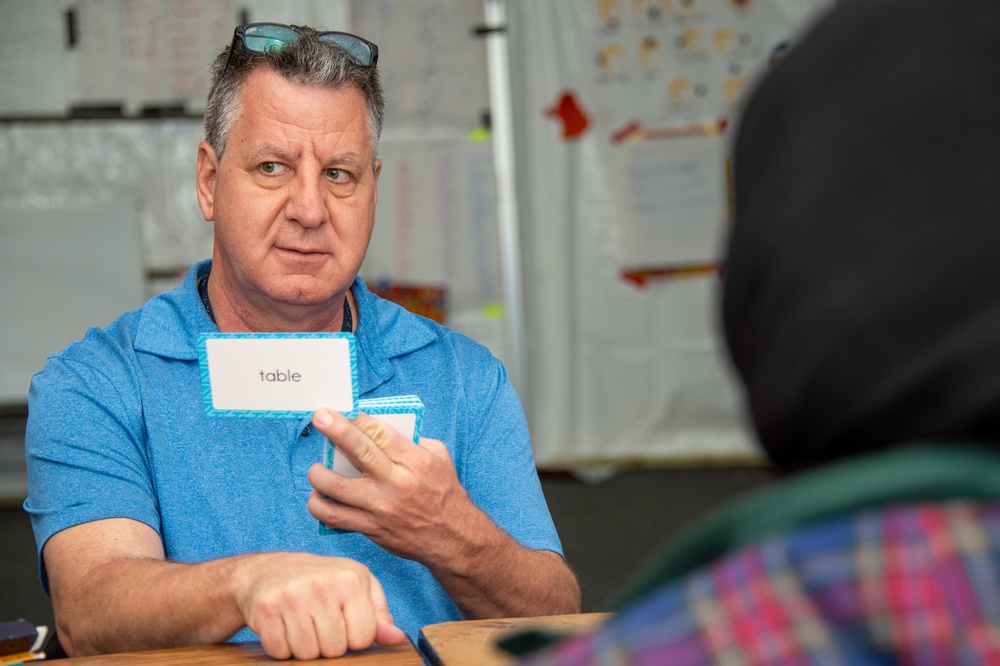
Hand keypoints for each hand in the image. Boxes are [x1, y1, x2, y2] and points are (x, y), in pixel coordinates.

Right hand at [236, 552, 405, 659]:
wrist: (267, 571)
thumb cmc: (320, 581)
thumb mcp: (356, 587)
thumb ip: (378, 614)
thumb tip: (396, 637)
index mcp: (351, 578)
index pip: (363, 638)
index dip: (353, 637)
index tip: (342, 621)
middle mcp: (323, 584)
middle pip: (335, 649)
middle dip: (327, 643)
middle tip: (318, 621)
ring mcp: (292, 595)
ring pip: (307, 654)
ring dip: (303, 647)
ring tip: (301, 622)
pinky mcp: (265, 608)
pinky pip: (280, 652)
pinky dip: (280, 646)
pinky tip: (282, 625)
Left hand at [307, 409, 480, 562]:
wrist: (452, 537)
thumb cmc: (445, 493)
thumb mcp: (439, 458)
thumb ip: (413, 441)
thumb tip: (382, 427)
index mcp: (415, 461)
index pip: (380, 433)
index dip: (358, 419)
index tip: (343, 411)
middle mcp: (396, 482)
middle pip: (358, 451)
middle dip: (335, 430)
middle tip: (319, 417)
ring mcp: (380, 507)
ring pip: (336, 487)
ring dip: (318, 474)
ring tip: (317, 470)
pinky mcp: (371, 528)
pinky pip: (334, 517)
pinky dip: (319, 505)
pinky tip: (319, 497)